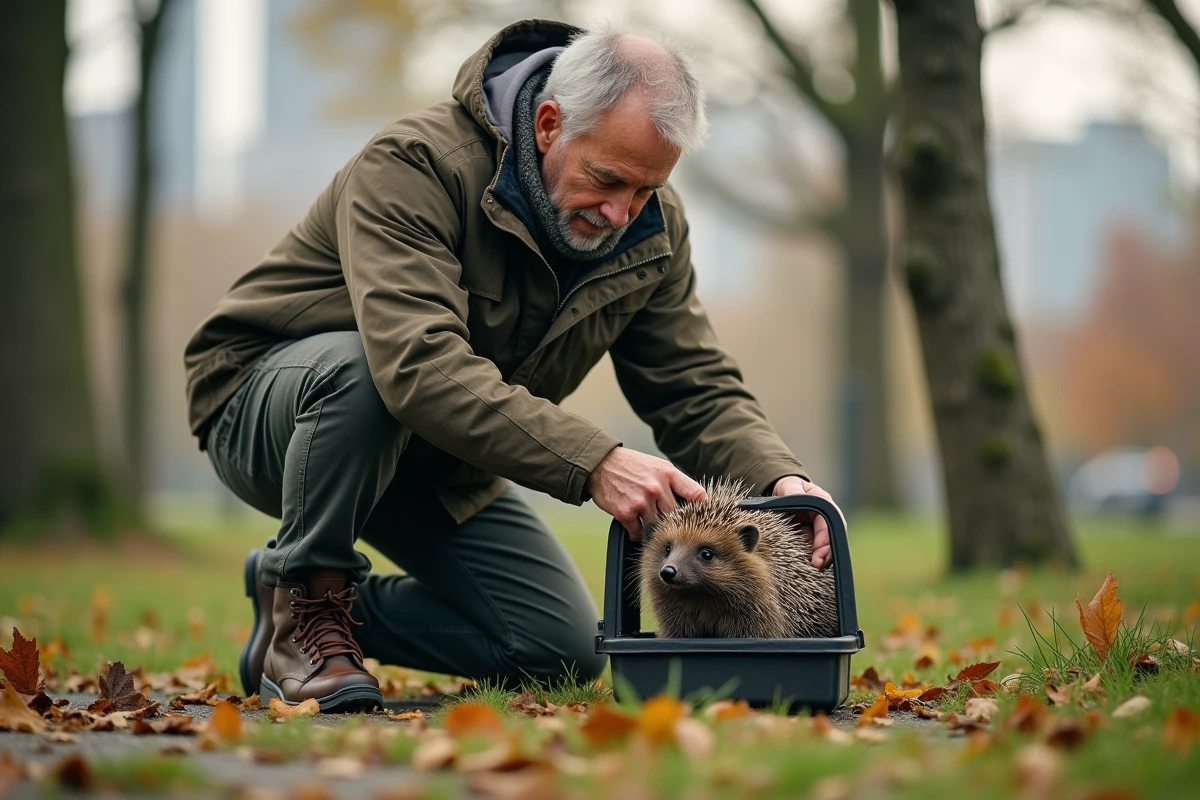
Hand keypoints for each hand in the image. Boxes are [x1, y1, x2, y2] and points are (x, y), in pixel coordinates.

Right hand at [585, 447, 706, 539]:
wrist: (600, 464)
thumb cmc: (631, 466)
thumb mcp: (658, 466)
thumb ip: (675, 482)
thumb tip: (693, 501)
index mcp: (667, 474)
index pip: (696, 494)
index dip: (701, 508)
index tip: (701, 517)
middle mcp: (656, 487)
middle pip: (676, 515)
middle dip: (673, 521)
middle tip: (670, 525)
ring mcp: (641, 501)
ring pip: (658, 526)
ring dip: (654, 528)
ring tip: (648, 522)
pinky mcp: (625, 513)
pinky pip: (638, 532)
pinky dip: (638, 532)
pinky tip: (635, 525)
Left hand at [772, 476, 840, 569]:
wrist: (782, 492)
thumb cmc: (789, 487)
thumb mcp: (790, 486)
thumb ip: (793, 491)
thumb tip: (795, 496)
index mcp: (824, 504)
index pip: (830, 523)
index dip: (826, 539)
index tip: (819, 553)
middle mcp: (824, 518)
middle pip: (831, 539)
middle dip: (826, 553)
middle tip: (817, 564)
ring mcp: (818, 529)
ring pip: (823, 547)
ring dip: (820, 558)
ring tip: (812, 569)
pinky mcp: (810, 538)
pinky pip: (812, 550)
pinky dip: (810, 558)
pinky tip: (804, 566)